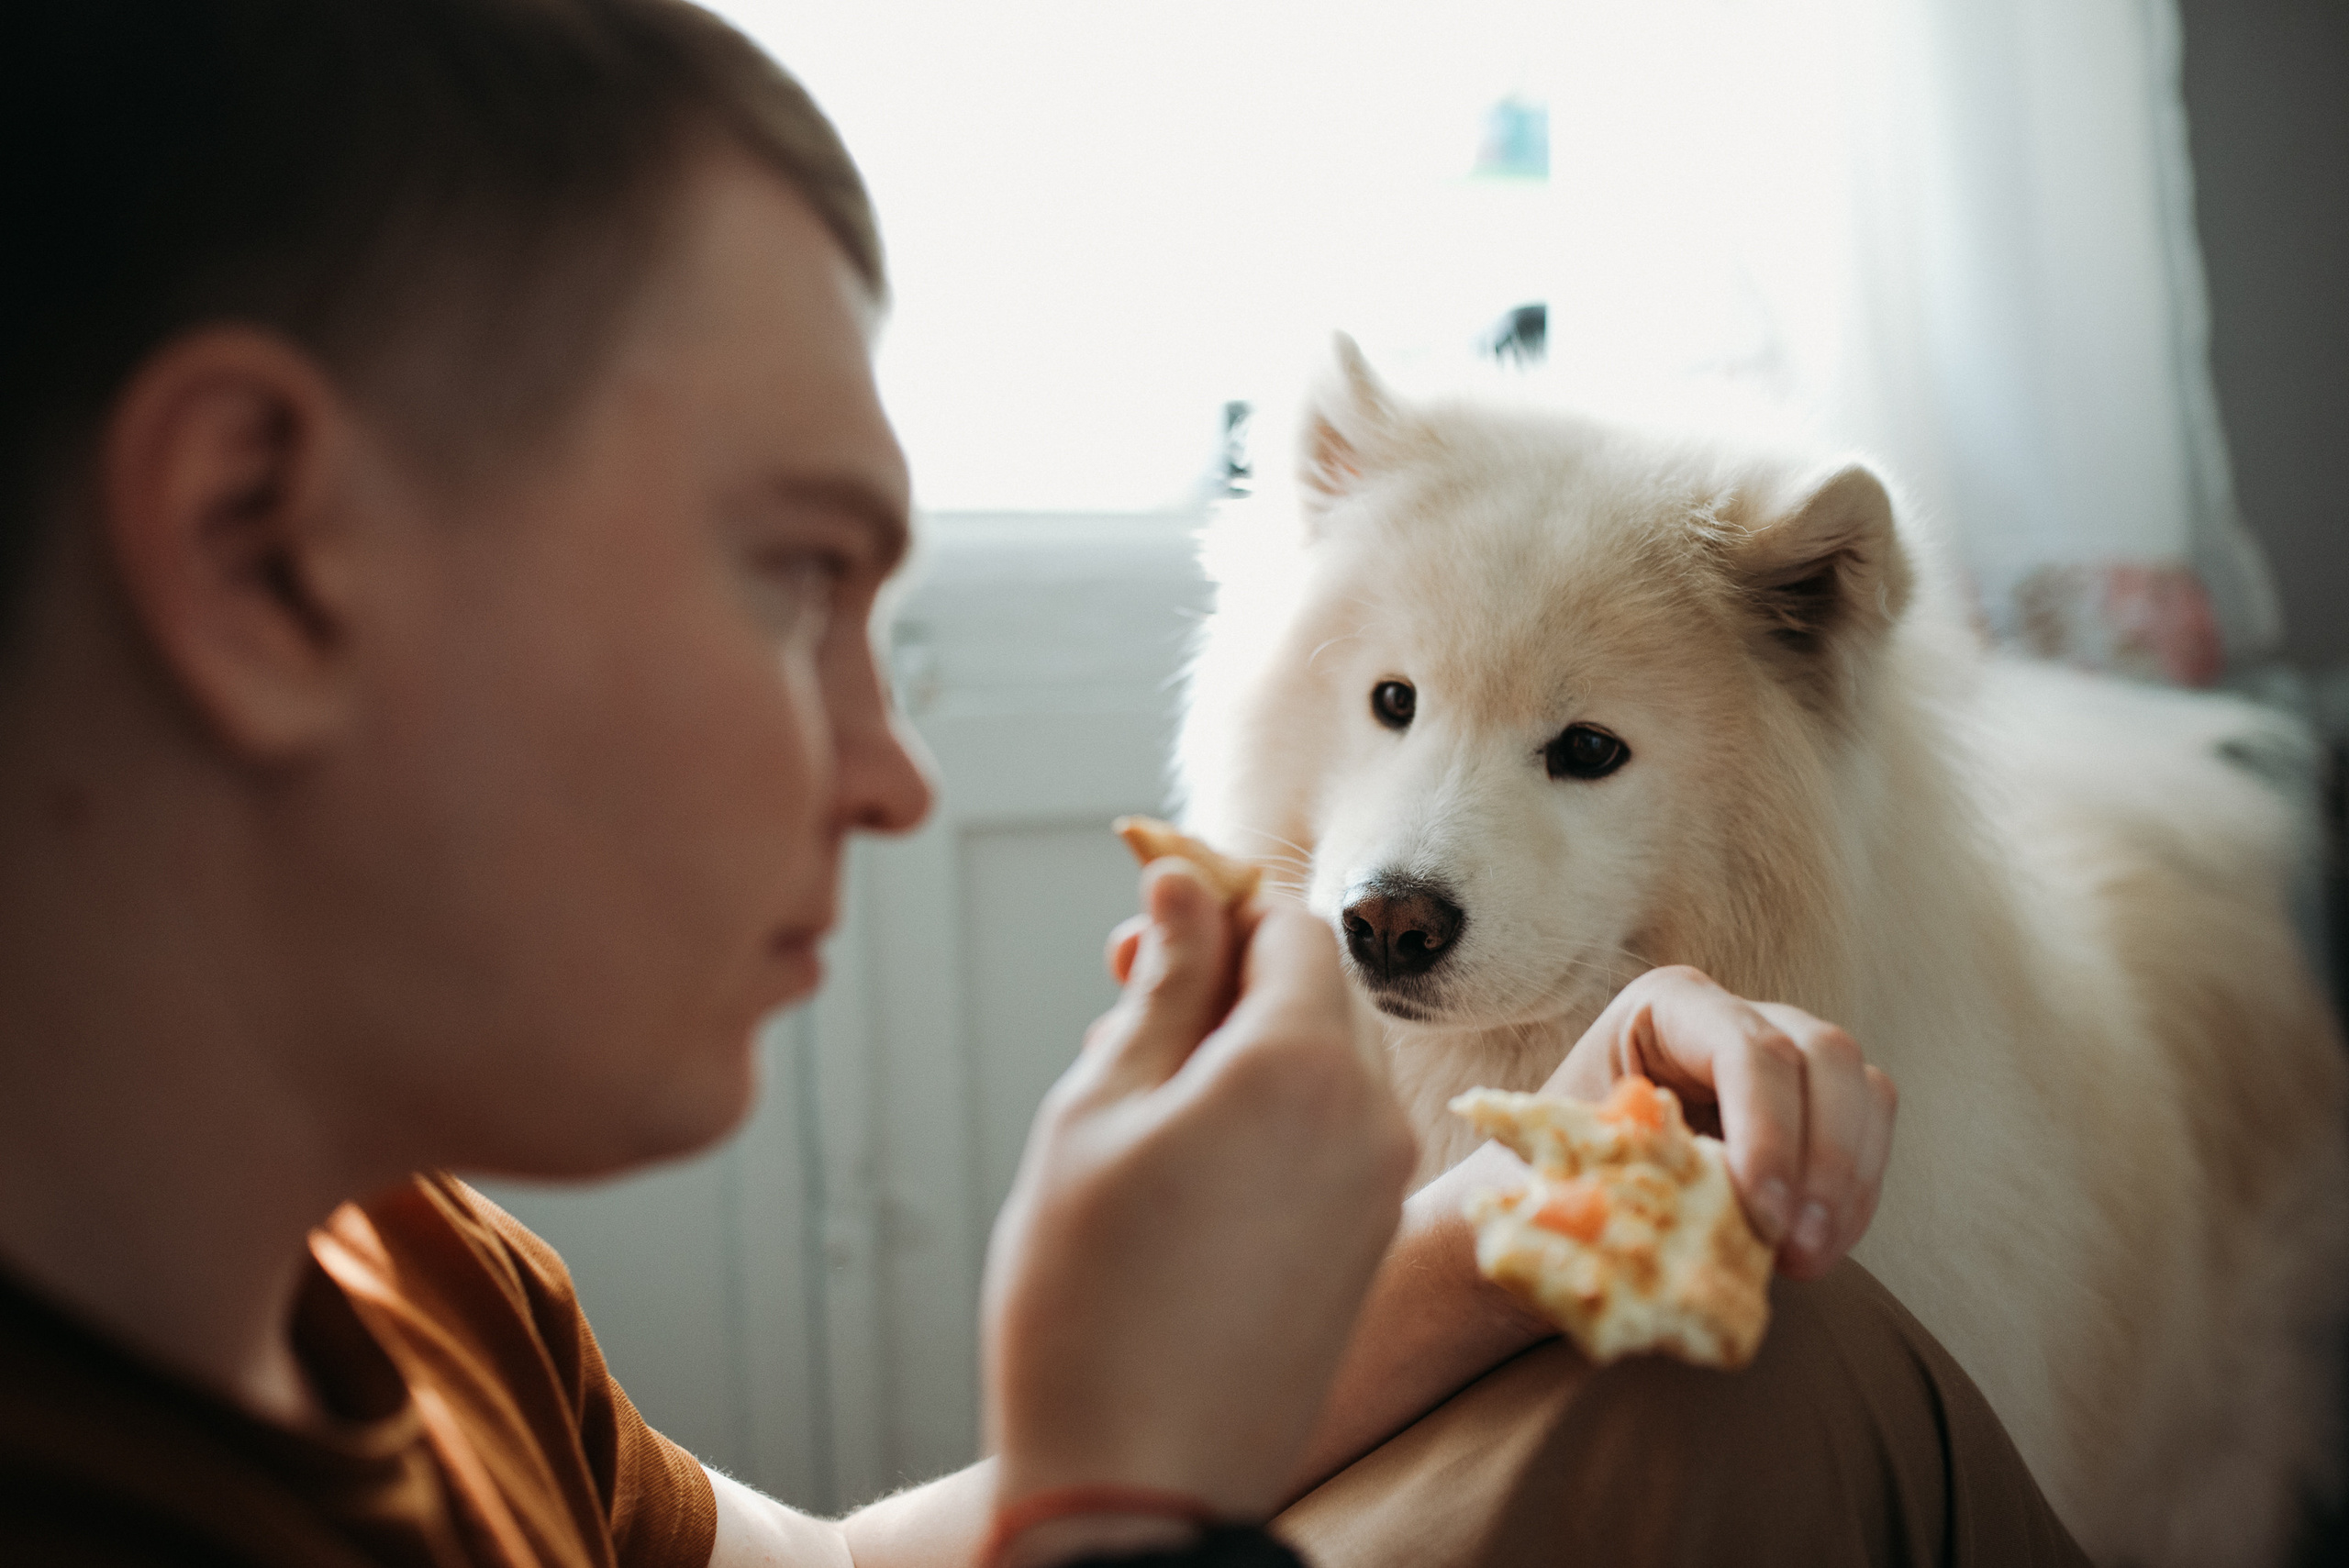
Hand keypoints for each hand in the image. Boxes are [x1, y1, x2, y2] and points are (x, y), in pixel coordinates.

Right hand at [981, 860, 1416, 1524]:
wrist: (1139, 1489)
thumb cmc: (1088, 1300)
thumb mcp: (1097, 1111)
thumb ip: (1157, 987)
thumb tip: (1183, 885)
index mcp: (1302, 1065)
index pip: (1288, 922)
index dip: (1213, 900)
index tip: (1141, 912)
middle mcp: (1368, 1115)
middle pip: (1313, 985)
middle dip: (1224, 971)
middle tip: (1120, 993)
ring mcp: (1377, 1185)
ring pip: (1319, 1058)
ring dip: (1238, 1043)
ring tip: (1131, 1092)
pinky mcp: (1365, 1242)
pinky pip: (1327, 1130)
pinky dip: (1264, 1110)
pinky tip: (1176, 1158)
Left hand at [1544, 966, 1896, 1278]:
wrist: (1566, 1190)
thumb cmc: (1552, 1171)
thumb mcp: (1557, 1167)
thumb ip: (1592, 1187)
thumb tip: (1616, 1238)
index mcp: (1668, 1007)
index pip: (1745, 1048)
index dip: (1768, 1130)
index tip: (1764, 1217)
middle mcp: (1738, 1015)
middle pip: (1823, 1055)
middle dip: (1825, 1159)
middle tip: (1796, 1251)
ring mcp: (1787, 1053)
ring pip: (1864, 1090)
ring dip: (1848, 1184)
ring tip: (1804, 1262)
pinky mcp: (1816, 1104)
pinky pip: (1869, 1135)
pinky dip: (1854, 1198)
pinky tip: (1815, 1251)